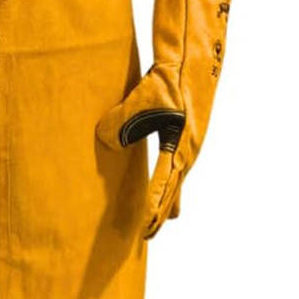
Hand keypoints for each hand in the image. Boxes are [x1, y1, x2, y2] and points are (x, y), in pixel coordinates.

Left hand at [96, 65, 187, 238]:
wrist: (193, 61)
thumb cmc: (168, 80)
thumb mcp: (143, 99)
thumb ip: (122, 120)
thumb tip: (105, 139)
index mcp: (181, 147)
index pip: (164, 185)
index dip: (153, 209)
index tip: (144, 229)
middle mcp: (188, 152)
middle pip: (173, 191)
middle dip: (160, 214)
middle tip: (147, 238)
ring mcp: (190, 146)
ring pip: (177, 182)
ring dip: (168, 202)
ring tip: (160, 223)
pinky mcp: (188, 138)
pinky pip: (177, 168)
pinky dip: (172, 185)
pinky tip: (170, 190)